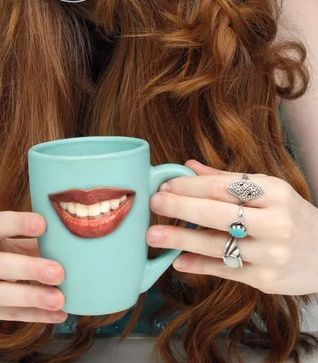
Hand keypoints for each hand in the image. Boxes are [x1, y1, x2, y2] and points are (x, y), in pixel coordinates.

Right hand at [0, 211, 68, 324]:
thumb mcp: (4, 242)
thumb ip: (31, 240)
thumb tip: (70, 237)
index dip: (18, 223)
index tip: (43, 224)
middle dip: (29, 268)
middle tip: (59, 272)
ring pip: (0, 293)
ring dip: (32, 296)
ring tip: (59, 298)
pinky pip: (9, 314)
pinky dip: (36, 315)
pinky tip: (58, 314)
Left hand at [146, 160, 317, 295]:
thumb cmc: (292, 215)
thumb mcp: (269, 190)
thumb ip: (227, 179)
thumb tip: (188, 166)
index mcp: (274, 193)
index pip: (224, 186)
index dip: (191, 185)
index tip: (165, 184)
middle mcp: (274, 222)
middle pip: (217, 213)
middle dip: (180, 207)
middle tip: (153, 203)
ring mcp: (271, 253)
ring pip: (218, 244)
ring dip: (182, 240)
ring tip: (153, 235)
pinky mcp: (266, 280)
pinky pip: (226, 270)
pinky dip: (199, 265)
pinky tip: (178, 261)